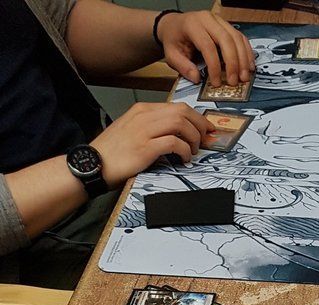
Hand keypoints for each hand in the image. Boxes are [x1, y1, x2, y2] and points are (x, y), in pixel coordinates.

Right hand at [93, 102, 210, 185]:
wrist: (93, 163)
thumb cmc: (113, 152)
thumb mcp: (132, 130)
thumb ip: (152, 127)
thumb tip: (176, 133)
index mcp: (142, 110)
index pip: (177, 107)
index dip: (196, 118)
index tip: (205, 129)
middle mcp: (144, 116)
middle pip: (182, 112)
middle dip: (200, 126)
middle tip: (205, 140)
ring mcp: (144, 130)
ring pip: (181, 124)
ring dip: (193, 138)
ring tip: (193, 151)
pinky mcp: (145, 147)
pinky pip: (174, 143)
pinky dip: (185, 151)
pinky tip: (184, 159)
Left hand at [156, 10, 255, 87]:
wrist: (175, 25)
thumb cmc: (175, 39)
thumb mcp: (171, 54)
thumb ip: (182, 66)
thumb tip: (196, 78)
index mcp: (192, 25)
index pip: (208, 46)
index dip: (214, 66)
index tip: (216, 83)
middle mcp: (208, 19)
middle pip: (226, 40)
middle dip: (233, 63)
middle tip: (235, 81)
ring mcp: (219, 21)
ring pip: (237, 38)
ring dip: (243, 59)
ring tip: (244, 77)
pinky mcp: (227, 26)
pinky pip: (241, 38)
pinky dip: (247, 53)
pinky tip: (249, 66)